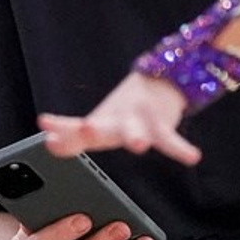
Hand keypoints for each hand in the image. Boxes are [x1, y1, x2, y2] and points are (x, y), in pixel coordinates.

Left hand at [39, 74, 199, 164]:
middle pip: (102, 129)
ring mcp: (139, 122)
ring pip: (137, 132)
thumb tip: (50, 145)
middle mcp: (115, 122)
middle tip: (87, 128)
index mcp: (99, 124)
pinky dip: (181, 149)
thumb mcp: (99, 122)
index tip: (47, 133)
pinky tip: (192, 157)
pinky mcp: (161, 126)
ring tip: (139, 146)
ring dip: (137, 138)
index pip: (74, 129)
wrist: (159, 82)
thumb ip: (74, 138)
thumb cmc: (123, 112)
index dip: (62, 130)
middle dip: (93, 131)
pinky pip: (171, 140)